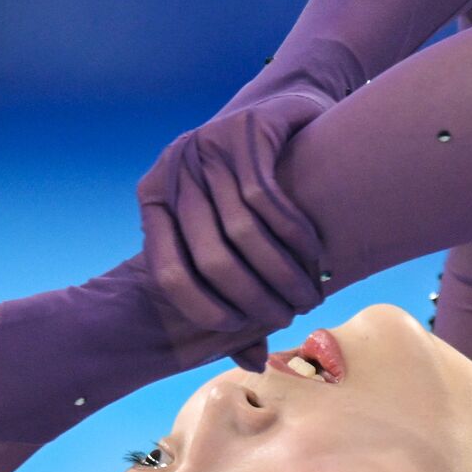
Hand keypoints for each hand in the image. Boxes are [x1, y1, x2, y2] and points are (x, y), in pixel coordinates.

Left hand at [136, 91, 331, 369]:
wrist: (282, 111)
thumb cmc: (253, 188)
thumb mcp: (230, 232)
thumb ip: (231, 292)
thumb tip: (249, 360)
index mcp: (154, 197)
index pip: (166, 271)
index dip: (202, 309)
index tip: (239, 329)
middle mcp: (174, 170)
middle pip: (210, 256)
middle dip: (253, 298)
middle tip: (288, 317)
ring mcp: (207, 146)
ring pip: (244, 232)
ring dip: (282, 274)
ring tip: (309, 296)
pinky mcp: (246, 129)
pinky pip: (269, 199)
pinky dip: (296, 237)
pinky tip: (317, 258)